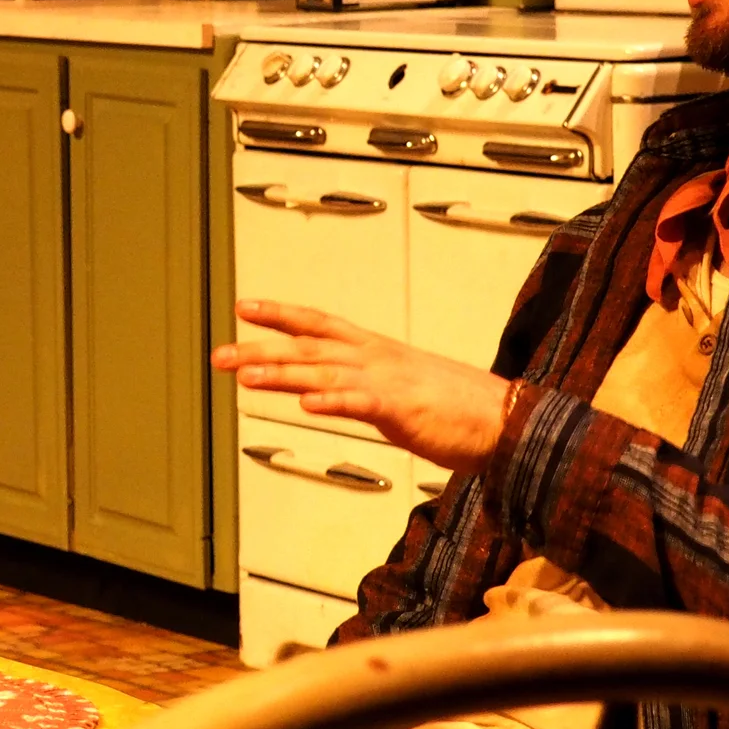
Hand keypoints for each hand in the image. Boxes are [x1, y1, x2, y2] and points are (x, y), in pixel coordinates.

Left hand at [211, 299, 513, 471]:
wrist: (509, 421)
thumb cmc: (456, 407)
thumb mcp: (400, 388)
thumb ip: (361, 387)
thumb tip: (328, 391)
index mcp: (375, 350)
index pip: (318, 324)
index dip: (280, 314)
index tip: (243, 307)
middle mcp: (375, 358)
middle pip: (308, 347)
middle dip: (260, 348)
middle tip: (218, 354)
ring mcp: (389, 381)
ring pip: (325, 373)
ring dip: (282, 374)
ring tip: (245, 376)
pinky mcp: (405, 410)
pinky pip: (362, 404)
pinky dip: (332, 402)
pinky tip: (305, 404)